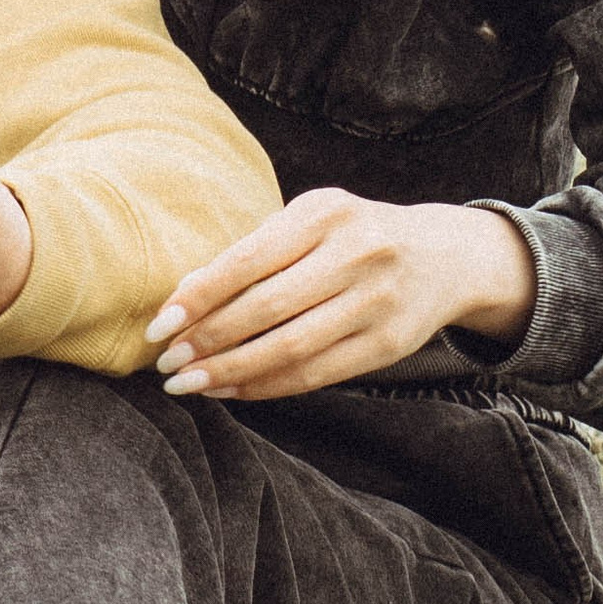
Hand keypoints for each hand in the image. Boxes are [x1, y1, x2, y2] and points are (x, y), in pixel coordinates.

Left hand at [148, 189, 535, 404]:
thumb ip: (251, 254)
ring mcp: (377, 302)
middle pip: (266, 309)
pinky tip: (232, 390)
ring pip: (290, 348)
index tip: (160, 325)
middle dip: (207, 340)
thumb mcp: (307, 224)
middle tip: (166, 363)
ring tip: (189, 384)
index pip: (248, 261)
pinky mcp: (388, 345)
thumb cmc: (351, 237)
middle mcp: (357, 254)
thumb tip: (182, 299)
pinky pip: (316, 374)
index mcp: (325, 213)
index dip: (199, 297)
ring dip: (231, 372)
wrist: (443, 256)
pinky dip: (267, 386)